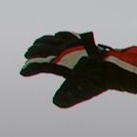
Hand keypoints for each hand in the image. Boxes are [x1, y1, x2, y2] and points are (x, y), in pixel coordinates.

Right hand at [20, 31, 136, 108]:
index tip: (23, 72)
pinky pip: (62, 34)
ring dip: (40, 43)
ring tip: (35, 45)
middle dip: (32, 54)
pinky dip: (54, 37)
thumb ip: (67, 98)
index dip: (29, 68)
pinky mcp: (79, 38)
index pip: (39, 65)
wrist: (113, 67)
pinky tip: (54, 37)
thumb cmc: (97, 81)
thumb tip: (56, 102)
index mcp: (59, 64)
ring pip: (50, 39)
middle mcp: (62, 51)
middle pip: (41, 49)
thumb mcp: (81, 93)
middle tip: (27, 57)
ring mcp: (70, 42)